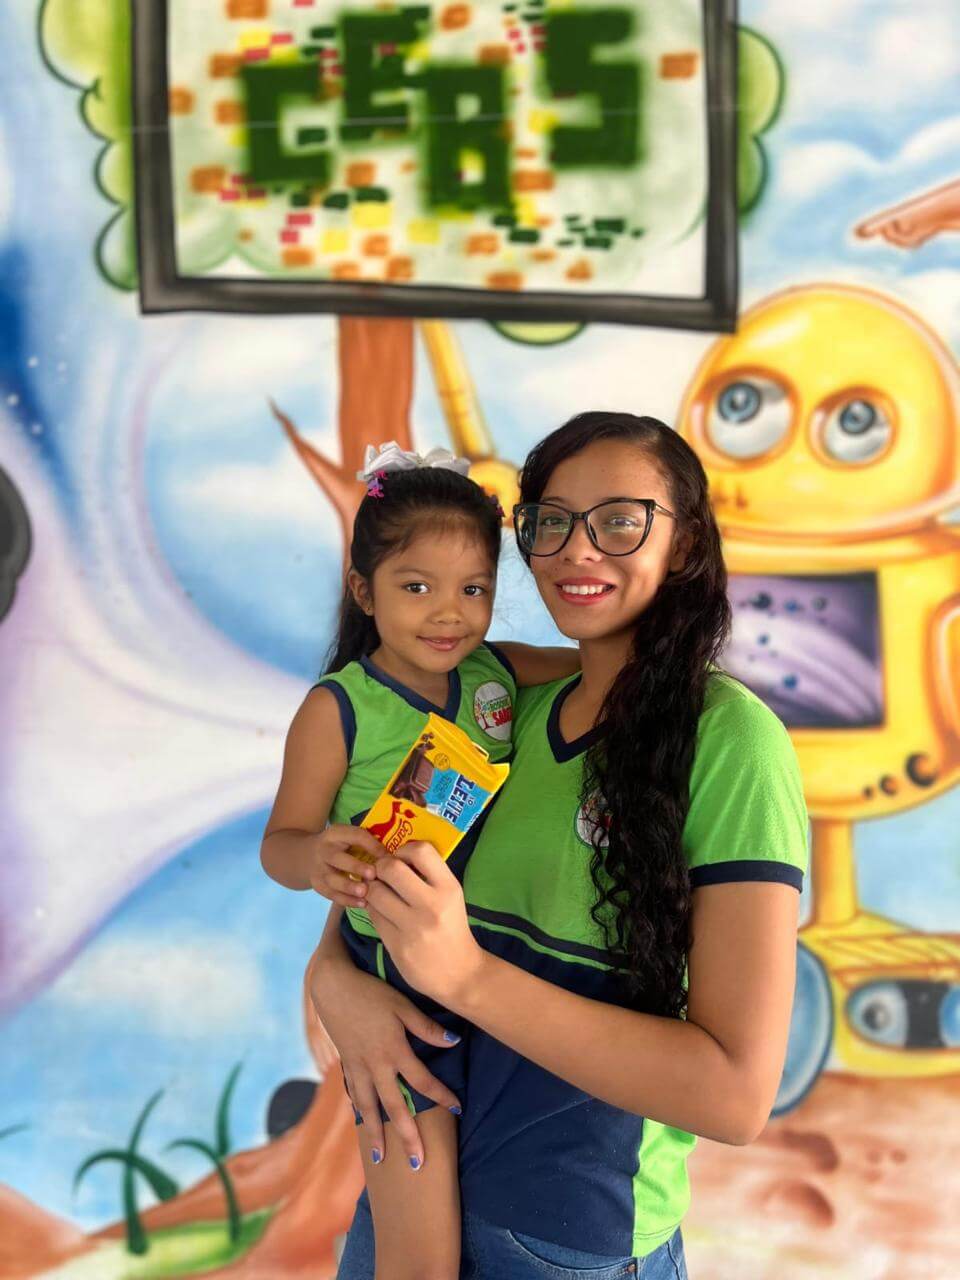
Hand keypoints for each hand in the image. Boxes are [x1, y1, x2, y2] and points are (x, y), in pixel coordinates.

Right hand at [308, 824, 383, 906]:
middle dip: (355, 866)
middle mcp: (324, 849)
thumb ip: (368, 843)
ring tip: (365, 893)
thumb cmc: (341, 846)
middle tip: (372, 874)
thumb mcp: (349, 837)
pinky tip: (361, 904)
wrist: (307, 855)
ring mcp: (317, 868)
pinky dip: (346, 900)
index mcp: (336, 833)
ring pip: (332, 879)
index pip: (354, 835)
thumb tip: (395, 857)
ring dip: (349, 887)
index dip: (371, 845)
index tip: (388, 856)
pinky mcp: (317, 884)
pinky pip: (331, 894)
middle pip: (337, 858)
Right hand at [308, 945, 462, 1168]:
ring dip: (376, 1133)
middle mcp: (374, 1065)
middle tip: (418, 1164)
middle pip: (394, 1107)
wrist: (332, 986)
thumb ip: (426, 1027)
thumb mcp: (402, 1004)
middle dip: (407, 1136)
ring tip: (381, 1157)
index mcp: (393, 1051)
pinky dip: (360, 1109)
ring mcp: (357, 1067)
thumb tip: (454, 1041)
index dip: (441, 1096)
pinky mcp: (346, 1062)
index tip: (458, 1110)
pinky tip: (363, 1120)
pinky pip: (354, 1093)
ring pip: (369, 1107)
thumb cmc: (371, 991)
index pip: (422, 1081)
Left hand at [365, 841, 485, 1007]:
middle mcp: (431, 905)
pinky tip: (381, 913)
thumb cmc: (452, 929)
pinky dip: (373, 910)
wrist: (460, 974)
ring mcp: (413, 927)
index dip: (403, 850)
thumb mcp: (450, 897)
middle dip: (381, 868)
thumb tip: (394, 855)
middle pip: (391, 868)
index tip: (401, 860)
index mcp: (448, 888)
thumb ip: (428, 876)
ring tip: (379, 894)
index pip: (420, 851)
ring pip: (375, 892)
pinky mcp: (397, 945)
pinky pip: (373, 916)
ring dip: (372, 890)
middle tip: (383, 876)